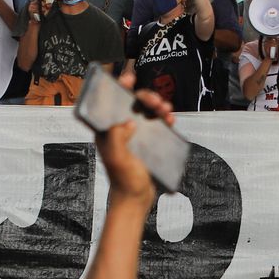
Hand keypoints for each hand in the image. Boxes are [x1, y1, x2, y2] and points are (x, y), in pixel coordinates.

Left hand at [94, 69, 175, 205]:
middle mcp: (121, 129)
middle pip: (133, 104)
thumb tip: (128, 122)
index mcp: (108, 131)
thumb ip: (117, 138)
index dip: (118, 87)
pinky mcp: (148, 142)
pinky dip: (164, 119)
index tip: (129, 78)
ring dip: (158, 106)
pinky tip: (170, 119)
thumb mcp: (117, 158)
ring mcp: (136, 135)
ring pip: (147, 112)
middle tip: (155, 101)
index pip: (110, 103)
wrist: (136, 199)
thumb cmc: (123, 181)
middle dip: (145, 97)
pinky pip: (157, 125)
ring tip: (166, 110)